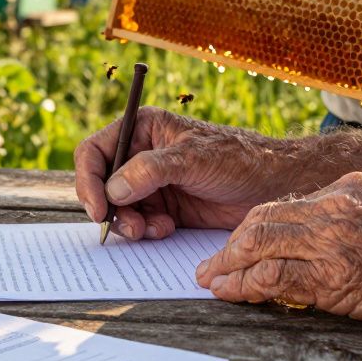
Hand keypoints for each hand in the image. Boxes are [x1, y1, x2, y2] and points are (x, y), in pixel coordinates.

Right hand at [74, 108, 329, 239]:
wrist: (273, 186)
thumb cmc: (238, 159)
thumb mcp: (192, 159)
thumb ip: (150, 171)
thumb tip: (113, 190)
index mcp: (142, 129)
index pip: (95, 152)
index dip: (88, 180)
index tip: (99, 209)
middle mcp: (141, 154)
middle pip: (101, 184)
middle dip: (111, 208)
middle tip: (130, 228)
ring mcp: (151, 183)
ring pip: (118, 208)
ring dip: (129, 223)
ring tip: (154, 229)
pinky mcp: (164, 207)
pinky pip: (138, 222)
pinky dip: (146, 231)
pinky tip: (167, 230)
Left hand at [196, 171, 361, 336]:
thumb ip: (353, 217)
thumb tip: (323, 238)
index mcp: (349, 188)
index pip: (284, 204)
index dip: (254, 226)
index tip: (238, 242)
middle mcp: (335, 206)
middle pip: (262, 219)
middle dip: (229, 244)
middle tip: (209, 265)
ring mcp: (333, 240)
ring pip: (258, 243)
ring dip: (228, 265)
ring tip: (211, 281)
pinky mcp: (335, 277)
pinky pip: (274, 277)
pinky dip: (246, 286)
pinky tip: (233, 293)